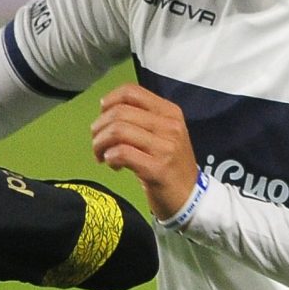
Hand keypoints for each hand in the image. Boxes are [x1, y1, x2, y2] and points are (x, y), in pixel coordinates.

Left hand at [90, 84, 199, 218]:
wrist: (190, 197)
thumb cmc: (170, 165)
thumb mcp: (162, 134)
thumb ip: (140, 119)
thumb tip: (106, 112)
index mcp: (170, 112)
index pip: (131, 92)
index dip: (109, 102)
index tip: (103, 117)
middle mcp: (170, 125)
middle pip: (119, 112)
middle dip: (99, 128)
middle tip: (98, 143)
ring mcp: (166, 147)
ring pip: (118, 131)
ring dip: (100, 143)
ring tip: (103, 155)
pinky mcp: (158, 168)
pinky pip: (121, 153)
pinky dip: (110, 157)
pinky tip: (113, 165)